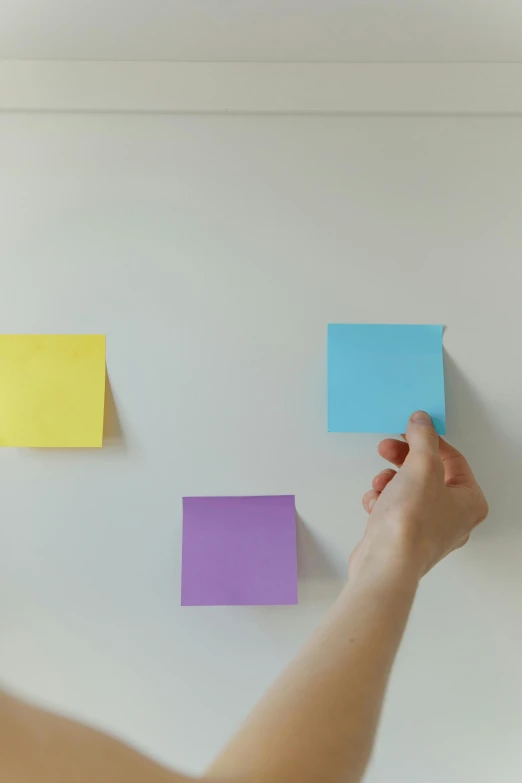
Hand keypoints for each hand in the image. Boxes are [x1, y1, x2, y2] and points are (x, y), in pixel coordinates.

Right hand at [350, 411, 488, 580]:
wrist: (385, 562)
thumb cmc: (411, 524)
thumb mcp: (421, 466)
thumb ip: (422, 438)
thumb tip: (422, 422)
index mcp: (470, 502)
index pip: (453, 459)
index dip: (429, 440)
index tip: (410, 429)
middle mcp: (454, 518)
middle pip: (428, 473)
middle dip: (404, 460)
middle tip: (388, 447)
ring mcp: (428, 529)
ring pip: (408, 489)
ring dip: (389, 481)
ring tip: (380, 483)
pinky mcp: (404, 536)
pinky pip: (394, 507)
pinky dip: (381, 500)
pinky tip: (375, 504)